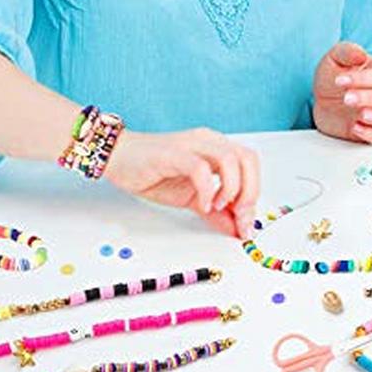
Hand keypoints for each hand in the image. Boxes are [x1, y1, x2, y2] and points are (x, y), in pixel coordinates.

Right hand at [104, 128, 258, 237]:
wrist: (118, 158)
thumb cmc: (153, 172)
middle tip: (238, 216)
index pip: (250, 164)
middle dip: (249, 191)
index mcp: (216, 148)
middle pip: (247, 159)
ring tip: (217, 207)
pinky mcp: (174, 153)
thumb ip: (215, 212)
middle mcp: (209, 141)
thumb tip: (236, 229)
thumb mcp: (191, 197)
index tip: (245, 224)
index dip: (254, 194)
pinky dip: (207, 188)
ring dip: (231, 188)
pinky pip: (200, 167)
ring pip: (230, 158)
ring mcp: (193, 145)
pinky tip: (201, 204)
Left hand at [312, 41, 371, 143]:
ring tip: (361, 115)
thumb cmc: (332, 77)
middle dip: (369, 98)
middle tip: (346, 98)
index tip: (340, 80)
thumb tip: (361, 54)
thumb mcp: (334, 58)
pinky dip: (370, 133)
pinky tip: (355, 126)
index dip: (363, 79)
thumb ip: (348, 52)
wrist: (321, 101)